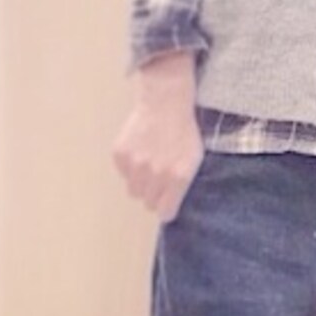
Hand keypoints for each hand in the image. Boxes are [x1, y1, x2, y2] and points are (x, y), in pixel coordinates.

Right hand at [112, 51, 204, 221]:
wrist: (165, 104)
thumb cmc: (184, 132)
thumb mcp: (194, 159)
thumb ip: (183, 185)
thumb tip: (169, 206)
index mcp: (178, 177)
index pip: (165, 212)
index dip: (166, 208)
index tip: (166, 203)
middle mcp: (156, 174)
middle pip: (148, 203)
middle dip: (154, 195)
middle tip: (159, 180)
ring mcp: (136, 165)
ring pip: (133, 190)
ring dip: (141, 183)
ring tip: (149, 165)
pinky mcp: (121, 154)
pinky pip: (123, 173)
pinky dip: (130, 167)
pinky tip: (140, 152)